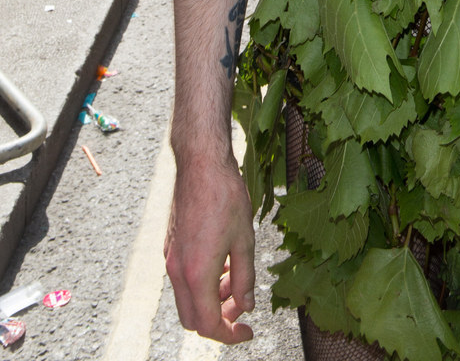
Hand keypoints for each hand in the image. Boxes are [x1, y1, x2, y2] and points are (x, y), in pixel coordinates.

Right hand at [165, 156, 255, 343]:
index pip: (208, 324)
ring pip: (188, 298)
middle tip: (242, 309)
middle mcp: (177, 270)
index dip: (230, 335)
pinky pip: (184, 279)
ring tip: (236, 282)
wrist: (200, 163)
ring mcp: (171, 258)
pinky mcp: (171, 246)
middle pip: (192, 318)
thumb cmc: (225, 195)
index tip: (248, 332)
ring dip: (211, 300)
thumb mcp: (244, 239)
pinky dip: (202, 283)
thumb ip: (245, 278)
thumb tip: (246, 306)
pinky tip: (222, 264)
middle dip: (218, 321)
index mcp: (196, 273)